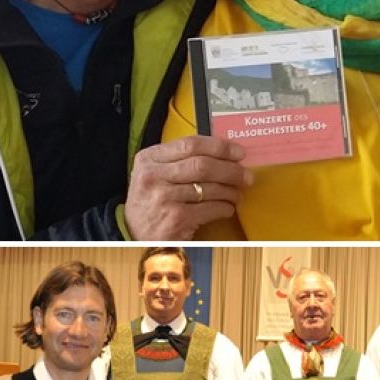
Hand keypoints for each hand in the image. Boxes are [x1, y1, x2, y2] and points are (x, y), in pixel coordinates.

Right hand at [125, 136, 251, 240]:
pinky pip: (211, 208)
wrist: (133, 235)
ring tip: (236, 194)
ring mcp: (164, 198)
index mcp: (149, 159)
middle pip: (203, 165)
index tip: (239, 152)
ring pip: (210, 187)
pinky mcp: (176, 219)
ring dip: (230, 191)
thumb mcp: (153, 174)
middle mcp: (153, 176)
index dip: (220, 147)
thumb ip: (177, 160)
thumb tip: (221, 153)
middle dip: (231, 170)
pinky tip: (227, 208)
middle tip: (246, 175)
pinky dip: (225, 208)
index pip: (190, 144)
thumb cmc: (150, 202)